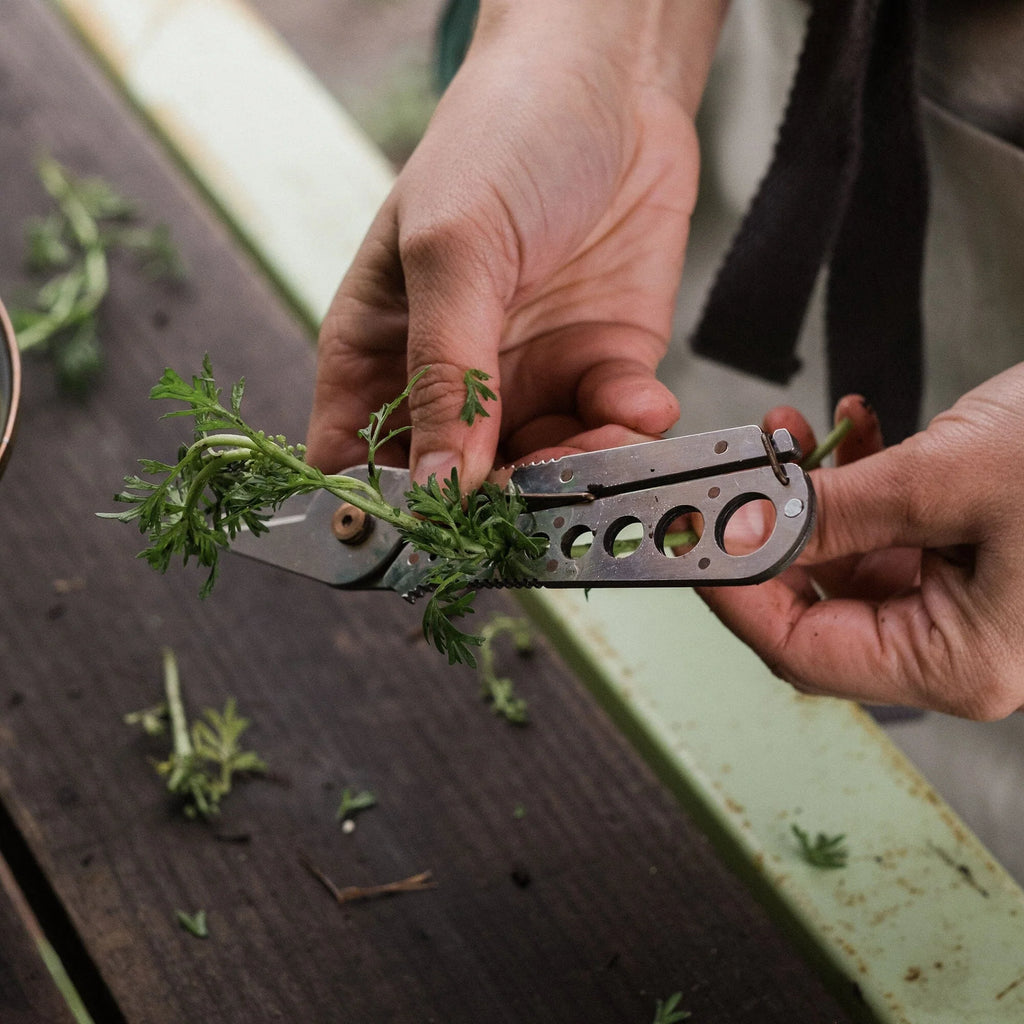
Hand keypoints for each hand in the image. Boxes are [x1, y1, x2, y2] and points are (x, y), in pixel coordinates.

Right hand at [306, 0, 727, 488]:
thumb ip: (446, 373)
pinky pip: (610, 433)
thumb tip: (439, 489)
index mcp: (380, 356)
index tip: (436, 540)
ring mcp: (527, 381)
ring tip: (608, 440)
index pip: (358, 469)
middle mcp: (451, 384)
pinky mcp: (599, 368)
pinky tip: (641, 398)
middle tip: (548, 501)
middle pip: (459, 492)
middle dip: (506, 507)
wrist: (614, 82)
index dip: (388, 516)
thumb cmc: (499, 138)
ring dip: (580, 476)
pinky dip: (630, 432)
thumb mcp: (453, 248)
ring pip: (544, 475)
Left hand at [699, 364, 1023, 719]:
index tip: (687, 537)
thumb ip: (833, 510)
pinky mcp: (967, 557)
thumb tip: (740, 527)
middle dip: (766, 532)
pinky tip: (853, 428)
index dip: (732, 592)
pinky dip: (857, 483)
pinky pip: (884, 532)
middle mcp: (957, 646)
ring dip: (808, 497)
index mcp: (960, 663)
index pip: (800, 648)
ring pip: (843, 562)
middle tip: (732, 473)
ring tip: (790, 432)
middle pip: (813, 608)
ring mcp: (963, 603)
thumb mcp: (948, 478)